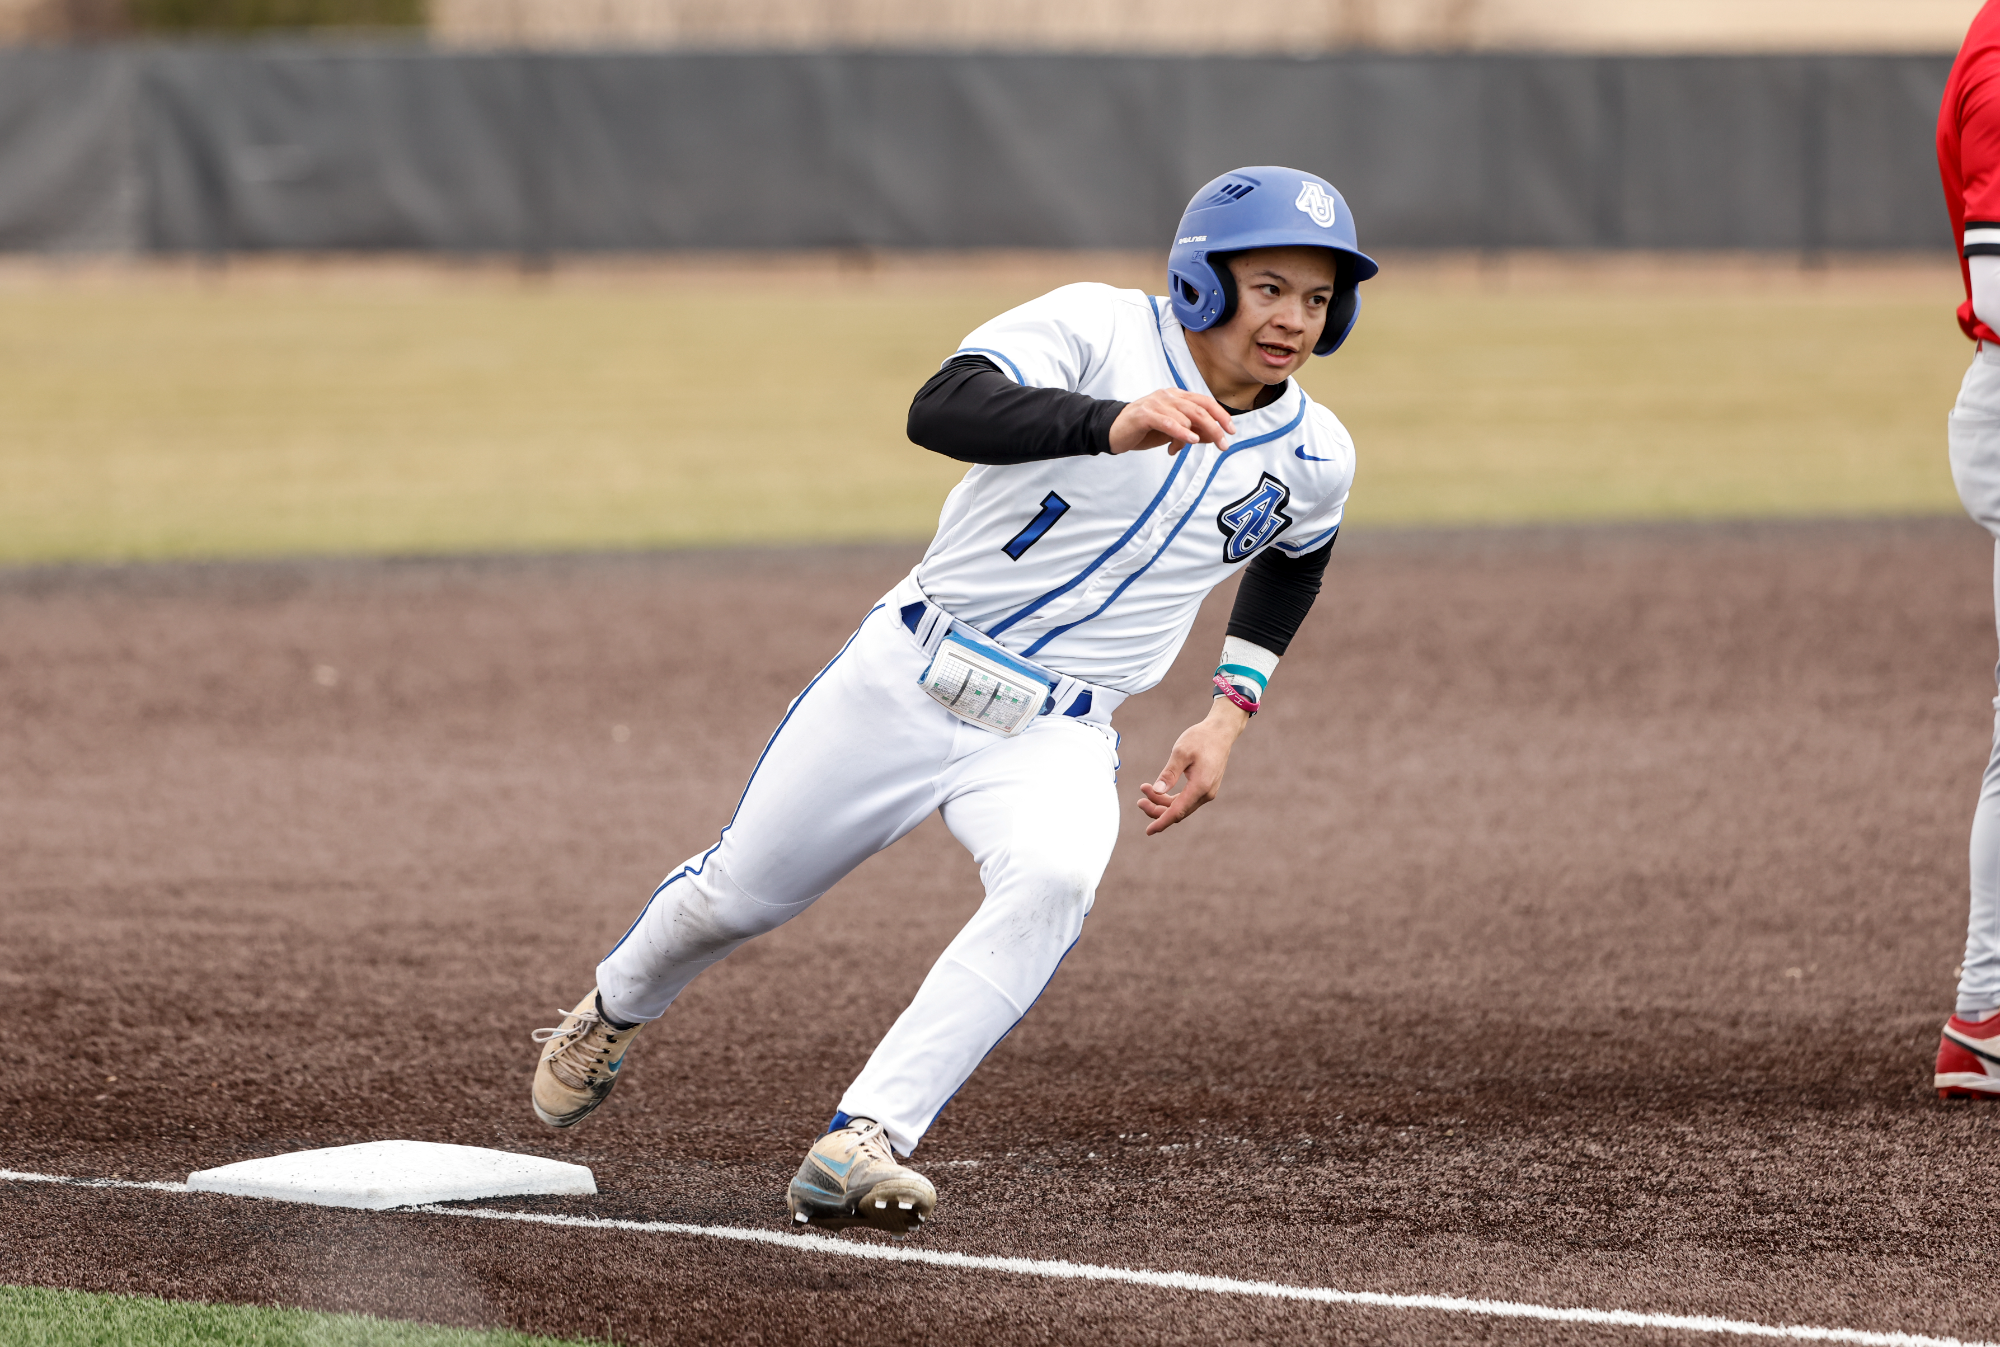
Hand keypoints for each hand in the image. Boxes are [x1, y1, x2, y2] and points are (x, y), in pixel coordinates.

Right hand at [1107, 389, 1235, 454]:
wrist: (1114, 431)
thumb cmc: (1144, 430)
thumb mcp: (1173, 432)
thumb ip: (1193, 431)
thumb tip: (1214, 436)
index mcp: (1177, 396)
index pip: (1205, 402)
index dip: (1221, 415)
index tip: (1231, 431)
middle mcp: (1168, 396)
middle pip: (1200, 410)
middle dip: (1215, 427)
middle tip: (1224, 445)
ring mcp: (1156, 403)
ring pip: (1187, 417)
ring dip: (1194, 436)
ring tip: (1186, 448)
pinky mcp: (1145, 414)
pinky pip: (1169, 422)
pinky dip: (1182, 432)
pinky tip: (1190, 441)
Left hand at [1136, 697, 1250, 835]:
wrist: (1220, 732)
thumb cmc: (1200, 738)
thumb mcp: (1181, 752)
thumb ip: (1169, 773)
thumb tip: (1157, 791)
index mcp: (1200, 786)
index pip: (1177, 812)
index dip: (1161, 822)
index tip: (1148, 831)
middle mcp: (1206, 793)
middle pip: (1177, 812)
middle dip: (1156, 809)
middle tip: (1139, 801)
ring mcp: (1207, 792)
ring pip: (1181, 806)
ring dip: (1162, 802)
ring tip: (1145, 789)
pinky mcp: (1205, 788)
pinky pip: (1186, 800)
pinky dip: (1170, 798)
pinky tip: (1158, 790)